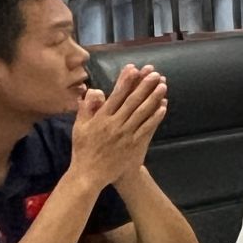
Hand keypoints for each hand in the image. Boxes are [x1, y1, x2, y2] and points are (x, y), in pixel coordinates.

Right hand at [69, 64, 167, 187]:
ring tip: (162, 85)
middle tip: (154, 73)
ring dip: (153, 98)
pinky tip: (163, 106)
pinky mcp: (134, 144)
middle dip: (144, 85)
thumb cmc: (84, 149)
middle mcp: (114, 124)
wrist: (90, 174)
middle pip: (132, 101)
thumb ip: (86, 108)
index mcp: (100, 118)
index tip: (133, 68)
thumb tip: (94, 90)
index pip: (115, 95)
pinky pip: (147, 128)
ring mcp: (125, 134)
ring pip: (142, 112)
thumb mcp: (79, 127)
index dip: (125, 81)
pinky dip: (155, 117)